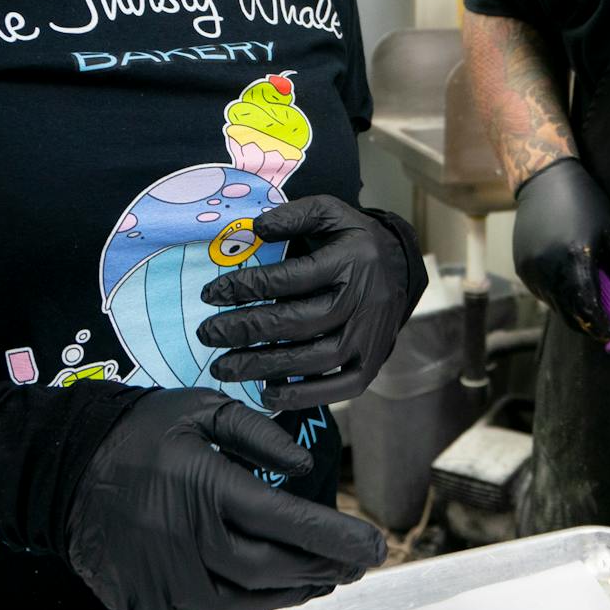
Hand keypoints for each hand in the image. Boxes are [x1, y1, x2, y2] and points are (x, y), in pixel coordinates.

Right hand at [64, 390, 386, 609]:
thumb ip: (258, 432)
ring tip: (323, 581)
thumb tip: (305, 466)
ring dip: (293, 595)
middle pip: (273, 568)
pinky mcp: (142, 606)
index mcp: (204, 486)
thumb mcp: (201, 408)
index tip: (376, 546)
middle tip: (358, 563)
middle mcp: (185, 539)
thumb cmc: (140, 432)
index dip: (338, 537)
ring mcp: (162, 579)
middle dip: (325, 567)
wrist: (62, 469)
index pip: (287, 520)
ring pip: (245, 602)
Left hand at [195, 197, 425, 410]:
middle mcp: (363, 301)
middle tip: (207, 334)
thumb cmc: (353, 241)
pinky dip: (302, 396)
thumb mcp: (330, 212)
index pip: (290, 278)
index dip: (246, 287)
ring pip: (314, 359)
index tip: (210, 294)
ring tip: (223, 367)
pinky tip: (265, 393)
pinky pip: (339, 388)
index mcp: (351, 260)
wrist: (402, 269)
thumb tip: (255, 229)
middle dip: (245, 331)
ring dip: (264, 367)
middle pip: (298, 323)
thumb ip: (294, 215)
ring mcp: (370, 337)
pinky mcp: (372, 364)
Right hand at [509, 157, 609, 338]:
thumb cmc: (587, 204)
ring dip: (572, 309)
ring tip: (586, 294)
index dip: (602, 326)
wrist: (544, 181)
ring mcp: (531, 270)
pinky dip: (557, 296)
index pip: (588, 309)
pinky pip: (542, 294)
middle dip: (588, 323)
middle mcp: (549, 268)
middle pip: (569, 315)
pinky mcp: (521, 268)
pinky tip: (567, 279)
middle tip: (603, 323)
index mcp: (575, 258)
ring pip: (554, 306)